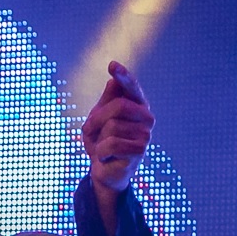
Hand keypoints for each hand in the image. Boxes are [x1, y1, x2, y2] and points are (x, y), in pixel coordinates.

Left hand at [81, 61, 154, 195]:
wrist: (103, 170)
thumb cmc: (101, 140)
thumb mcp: (98, 118)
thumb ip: (106, 101)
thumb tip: (113, 82)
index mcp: (137, 105)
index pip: (131, 87)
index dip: (123, 76)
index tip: (112, 65)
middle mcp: (146, 117)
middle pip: (118, 106)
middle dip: (97, 118)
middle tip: (90, 131)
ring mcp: (145, 134)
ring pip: (112, 127)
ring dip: (98, 139)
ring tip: (103, 147)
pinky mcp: (140, 151)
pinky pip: (111, 144)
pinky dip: (101, 152)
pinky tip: (107, 158)